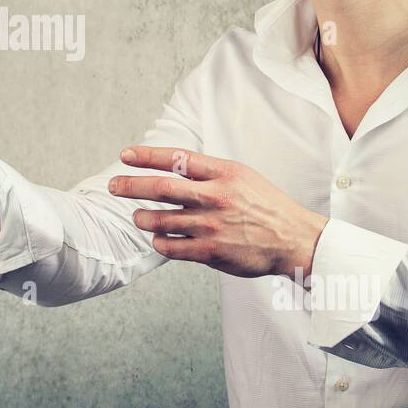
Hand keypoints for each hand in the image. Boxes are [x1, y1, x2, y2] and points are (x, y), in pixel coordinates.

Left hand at [107, 146, 327, 279]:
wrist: (293, 239)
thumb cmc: (265, 206)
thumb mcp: (241, 176)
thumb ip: (208, 172)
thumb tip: (172, 166)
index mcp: (223, 173)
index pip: (177, 158)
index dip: (148, 156)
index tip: (125, 155)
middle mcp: (215, 196)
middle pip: (161, 188)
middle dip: (131, 186)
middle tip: (113, 186)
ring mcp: (212, 225)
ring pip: (161, 220)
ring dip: (142, 218)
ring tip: (138, 217)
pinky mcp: (211, 252)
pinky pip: (171, 247)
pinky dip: (159, 242)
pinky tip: (158, 239)